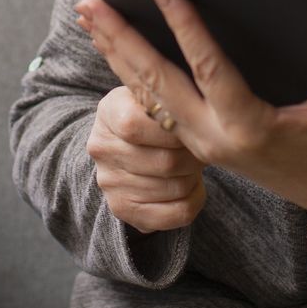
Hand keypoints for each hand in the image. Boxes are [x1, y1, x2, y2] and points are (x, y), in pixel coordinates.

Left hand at [75, 0, 306, 239]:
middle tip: (91, 2)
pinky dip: (127, 70)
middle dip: (121, 40)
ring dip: (114, 52)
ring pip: (145, 94)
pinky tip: (109, 40)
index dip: (186, 29)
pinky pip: (152, 102)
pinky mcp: (193, 140)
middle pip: (156, 84)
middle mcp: (214, 138)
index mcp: (251, 128)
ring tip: (87, 12)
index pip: (209, 71)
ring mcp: (198, 142)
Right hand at [85, 84, 207, 233]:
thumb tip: (199, 105)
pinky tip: (192, 187)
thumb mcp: (154, 95)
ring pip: (176, 188)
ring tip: (194, 165)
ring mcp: (110, 182)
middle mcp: (102, 148)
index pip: (138, 126)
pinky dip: (195, 200)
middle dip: (195, 156)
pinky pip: (176, 213)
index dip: (177, 130)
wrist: (124, 143)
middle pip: (166, 162)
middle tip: (204, 149)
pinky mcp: (123, 209)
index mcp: (109, 111)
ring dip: (196, 177)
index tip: (194, 126)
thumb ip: (171, 94)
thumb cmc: (152, 115)